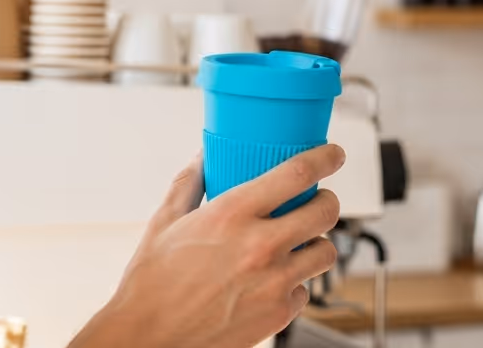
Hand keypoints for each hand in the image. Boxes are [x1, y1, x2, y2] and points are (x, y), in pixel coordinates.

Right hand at [69, 145, 345, 347]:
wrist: (148, 340)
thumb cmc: (151, 283)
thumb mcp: (165, 222)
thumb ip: (190, 182)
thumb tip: (205, 154)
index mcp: (232, 214)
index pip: (298, 173)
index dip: (326, 157)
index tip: (333, 154)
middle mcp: (260, 246)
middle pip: (326, 210)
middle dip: (327, 200)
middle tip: (317, 201)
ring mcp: (274, 282)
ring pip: (326, 251)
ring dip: (317, 243)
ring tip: (298, 244)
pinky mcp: (278, 314)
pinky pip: (306, 289)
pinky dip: (296, 283)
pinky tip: (274, 280)